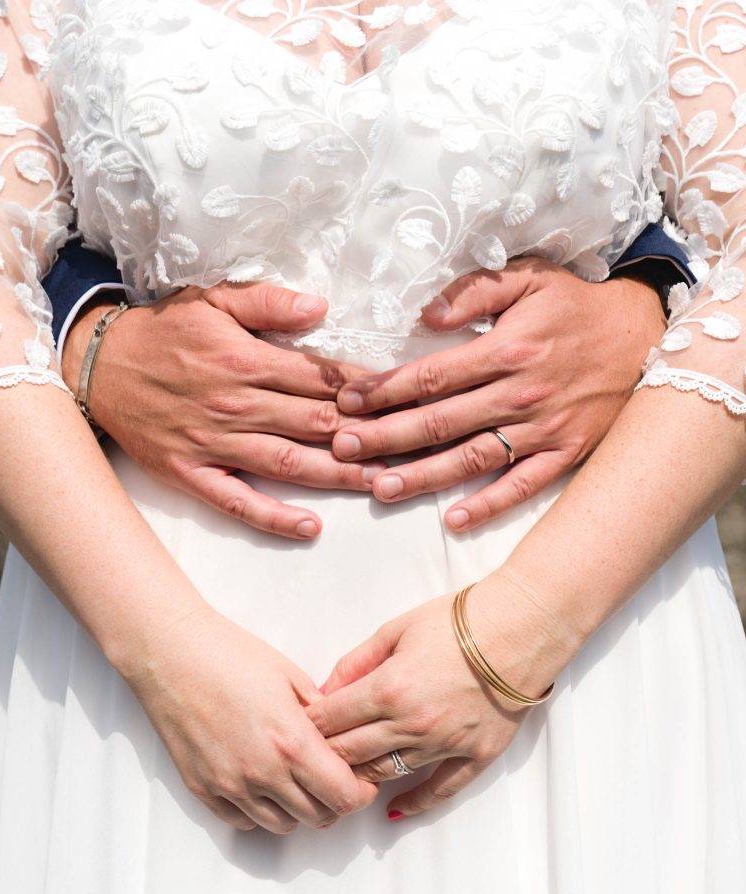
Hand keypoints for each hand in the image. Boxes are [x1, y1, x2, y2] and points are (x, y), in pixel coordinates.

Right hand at [62, 282, 383, 539]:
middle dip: (369, 436)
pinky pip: (239, 502)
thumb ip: (269, 303)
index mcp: (248, 360)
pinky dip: (275, 517)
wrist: (97, 366)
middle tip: (414, 448)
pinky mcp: (193, 474)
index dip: (369, 391)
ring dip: (339, 476)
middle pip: (317, 423)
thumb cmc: (162, 331)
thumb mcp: (212, 300)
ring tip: (383, 485)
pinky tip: (311, 527)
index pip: (323, 378)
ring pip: (291, 464)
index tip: (405, 400)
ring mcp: (216, 444)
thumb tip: (321, 306)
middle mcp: (237, 405)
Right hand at [125, 604, 377, 832]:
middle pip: (319, 817)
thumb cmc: (229, 655)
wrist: (170, 652)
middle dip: (335, 803)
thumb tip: (342, 739)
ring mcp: (230, 785)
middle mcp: (262, 772)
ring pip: (283, 825)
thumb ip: (323, 716)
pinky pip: (244, 821)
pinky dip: (260, 810)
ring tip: (297, 780)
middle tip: (334, 780)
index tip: (362, 780)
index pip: (344, 796)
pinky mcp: (203, 789)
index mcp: (291, 742)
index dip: (361, 792)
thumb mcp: (292, 677)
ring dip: (298, 810)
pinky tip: (262, 783)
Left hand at [308, 576, 565, 818]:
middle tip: (310, 758)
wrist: (522, 625)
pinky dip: (415, 802)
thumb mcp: (396, 630)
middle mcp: (413, 723)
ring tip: (344, 778)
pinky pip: (440, 789)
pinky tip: (394, 810)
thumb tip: (325, 691)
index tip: (296, 731)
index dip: (308, 728)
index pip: (331, 721)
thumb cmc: (459, 620)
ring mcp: (445, 743)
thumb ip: (355, 663)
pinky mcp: (476, 754)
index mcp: (389, 688)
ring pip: (387, 774)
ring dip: (361, 777)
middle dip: (324, 756)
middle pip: (351, 754)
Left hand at [332, 257, 666, 530]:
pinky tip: (454, 520)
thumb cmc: (578, 305)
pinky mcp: (564, 454)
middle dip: (386, 436)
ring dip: (423, 476)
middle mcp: (520, 393)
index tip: (347, 402)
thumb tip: (428, 313)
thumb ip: (476, 291)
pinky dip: (489, 504)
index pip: (432, 376)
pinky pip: (523, 486)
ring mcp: (543, 429)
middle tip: (343, 448)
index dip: (385, 389)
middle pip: (440, 422)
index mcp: (506, 349)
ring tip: (379, 487)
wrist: (646, 337)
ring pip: (472, 458)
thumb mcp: (530, 277)